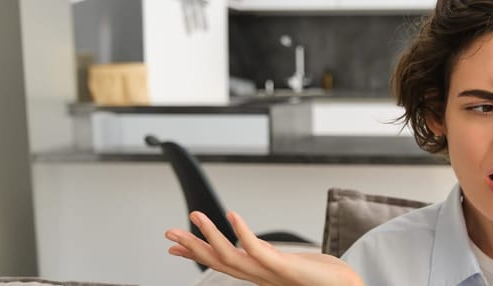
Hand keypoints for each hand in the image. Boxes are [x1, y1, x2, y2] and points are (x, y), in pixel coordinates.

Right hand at [165, 211, 362, 285]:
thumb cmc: (324, 276)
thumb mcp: (288, 261)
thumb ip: (268, 254)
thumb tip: (253, 244)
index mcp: (259, 274)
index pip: (221, 263)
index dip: (197, 254)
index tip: (174, 246)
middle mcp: (260, 276)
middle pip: (218, 261)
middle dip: (192, 247)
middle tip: (168, 232)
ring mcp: (270, 273)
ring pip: (230, 256)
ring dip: (210, 235)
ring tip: (195, 215)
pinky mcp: (284, 267)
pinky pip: (258, 251)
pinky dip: (243, 232)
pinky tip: (232, 215)